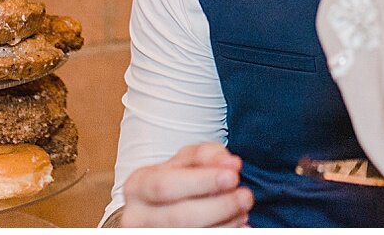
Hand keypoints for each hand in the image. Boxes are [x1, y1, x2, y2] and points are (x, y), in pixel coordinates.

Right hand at [120, 143, 252, 226]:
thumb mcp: (185, 161)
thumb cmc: (175, 180)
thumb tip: (231, 164)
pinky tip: (238, 226)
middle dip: (219, 207)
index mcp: (138, 186)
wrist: (156, 210)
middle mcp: (137, 216)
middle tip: (246, 196)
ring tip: (243, 211)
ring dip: (224, 224)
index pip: (166, 185)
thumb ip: (207, 156)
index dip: (201, 182)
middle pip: (180, 217)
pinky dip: (223, 233)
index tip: (233, 176)